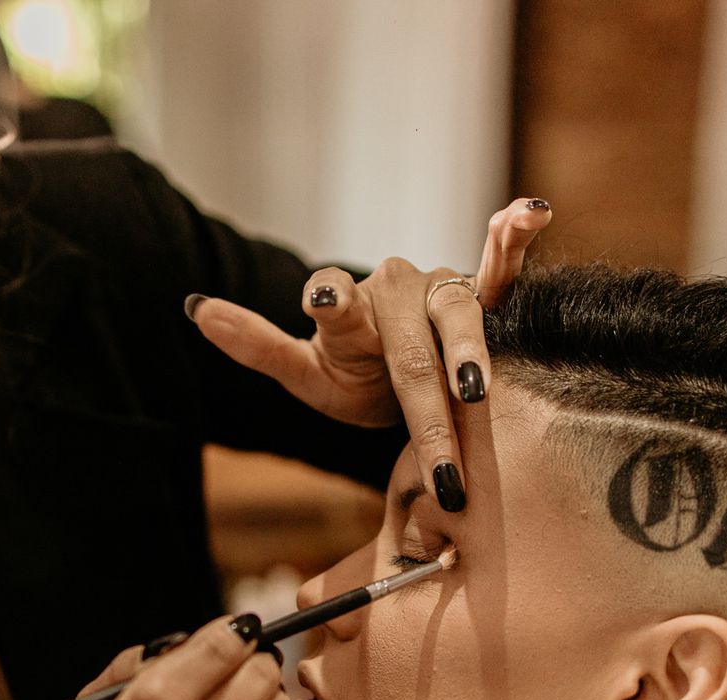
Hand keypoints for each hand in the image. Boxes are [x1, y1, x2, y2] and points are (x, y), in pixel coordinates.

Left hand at [188, 197, 551, 509]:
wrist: (397, 368)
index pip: (333, 305)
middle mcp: (393, 290)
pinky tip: (531, 209)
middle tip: (437, 463)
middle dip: (423, 409)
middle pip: (407, 345)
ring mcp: (439, 290)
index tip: (322, 299)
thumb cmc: (352, 374)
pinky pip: (502, 267)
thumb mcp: (304, 373)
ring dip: (470, 352)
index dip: (330, 300)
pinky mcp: (480, 294)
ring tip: (474, 389)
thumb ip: (258, 345)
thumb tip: (195, 306)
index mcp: (346, 308)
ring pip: (458, 316)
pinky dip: (514, 236)